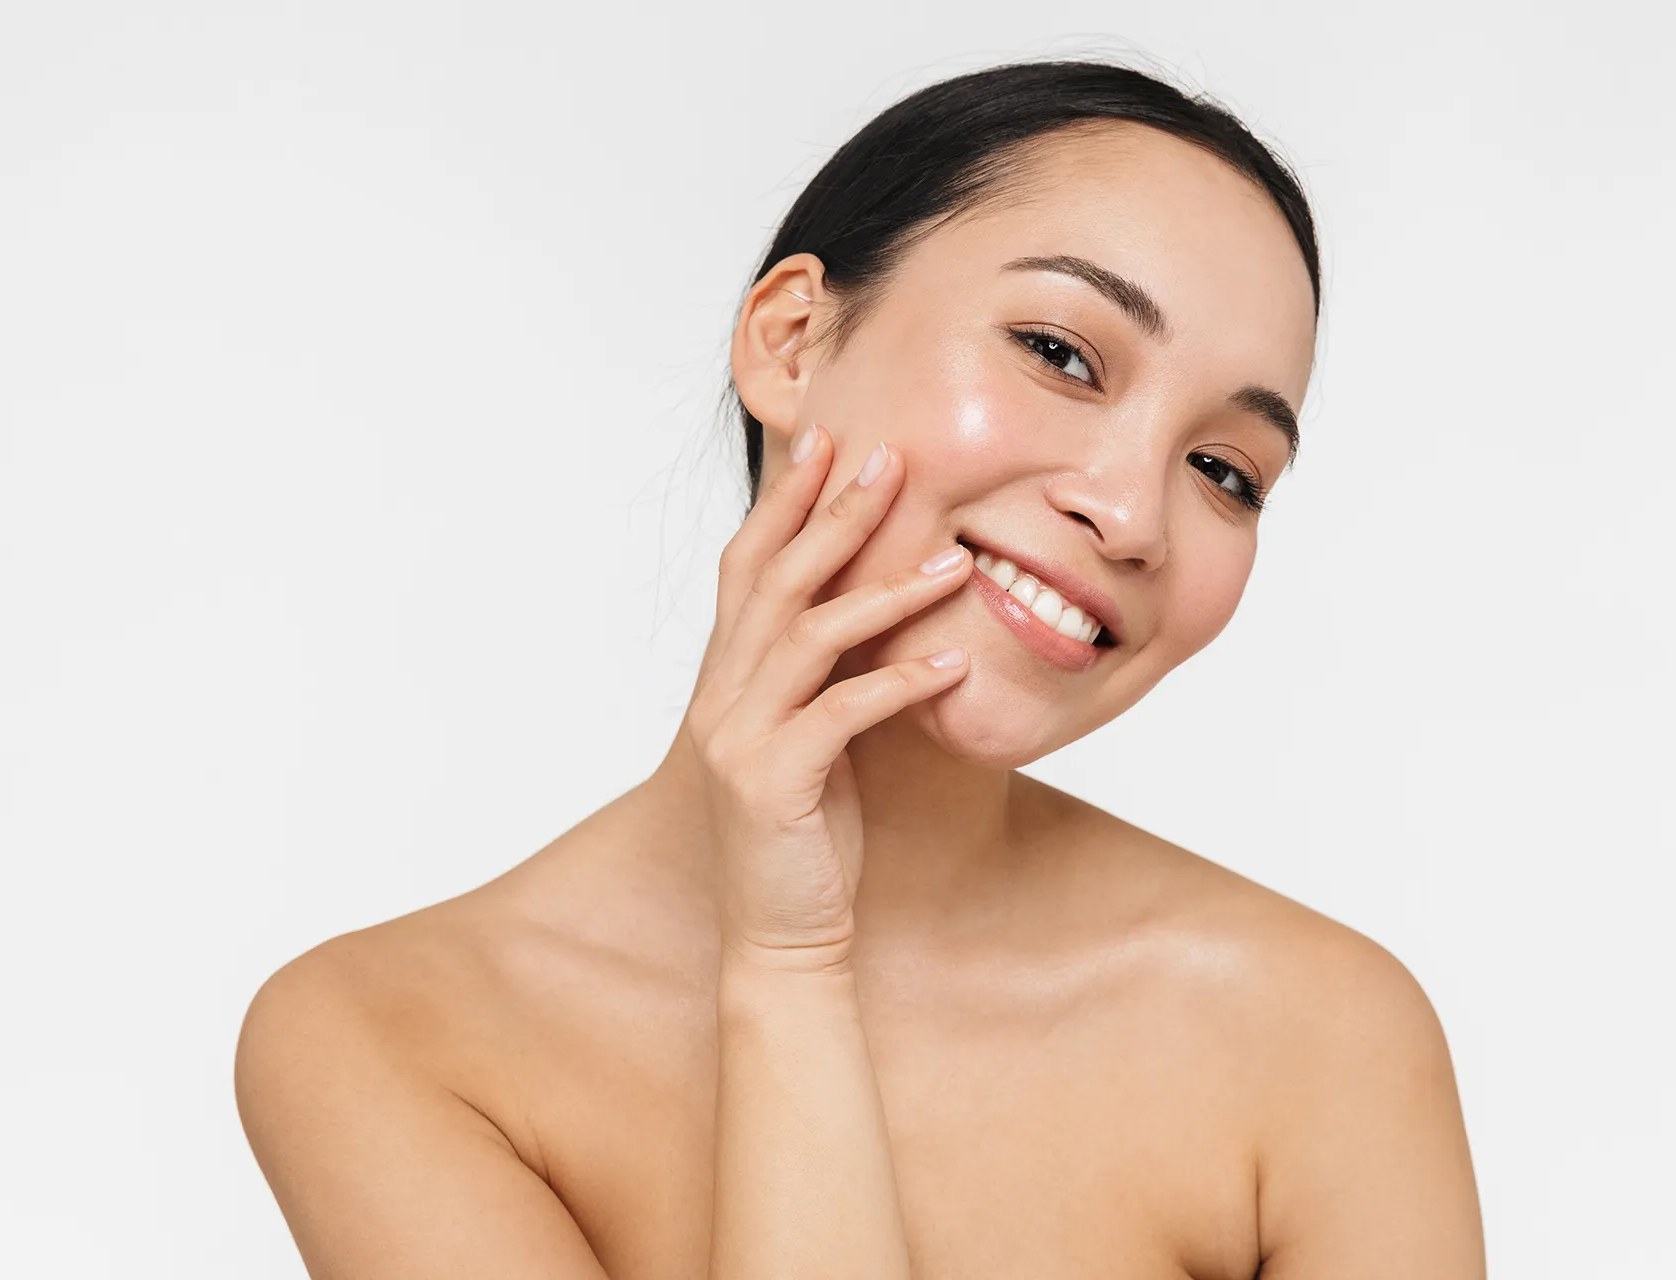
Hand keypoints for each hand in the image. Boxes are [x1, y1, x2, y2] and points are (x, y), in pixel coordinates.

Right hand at [685, 425, 973, 971]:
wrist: (778, 933)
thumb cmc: (807, 832)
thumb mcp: (815, 735)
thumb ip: (829, 672)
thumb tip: (884, 602)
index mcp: (726, 678)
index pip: (747, 566)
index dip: (784, 501)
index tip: (827, 440)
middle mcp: (720, 696)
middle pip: (776, 581)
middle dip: (834, 515)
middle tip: (890, 458)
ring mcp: (738, 738)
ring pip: (810, 636)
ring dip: (886, 590)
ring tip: (955, 559)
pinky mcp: (771, 783)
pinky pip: (842, 713)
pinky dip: (900, 681)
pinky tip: (952, 661)